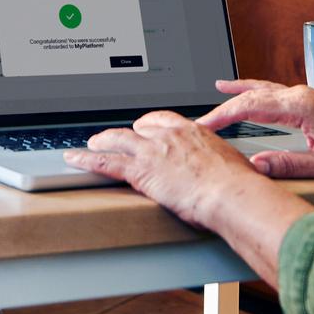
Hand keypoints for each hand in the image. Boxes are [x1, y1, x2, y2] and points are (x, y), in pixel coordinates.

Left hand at [65, 111, 264, 232]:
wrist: (230, 193)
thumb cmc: (238, 185)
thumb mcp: (232, 165)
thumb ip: (223, 164)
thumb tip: (233, 172)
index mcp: (193, 131)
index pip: (163, 120)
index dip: (150, 125)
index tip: (146, 130)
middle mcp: (169, 135)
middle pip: (138, 128)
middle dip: (127, 134)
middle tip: (118, 140)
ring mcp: (152, 151)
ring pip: (117, 140)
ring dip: (102, 142)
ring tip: (91, 145)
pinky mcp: (140, 170)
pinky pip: (106, 162)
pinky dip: (86, 160)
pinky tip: (74, 160)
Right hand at [199, 80, 313, 178]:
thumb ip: (290, 165)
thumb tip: (256, 165)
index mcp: (300, 107)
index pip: (251, 106)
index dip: (224, 115)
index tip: (204, 125)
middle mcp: (299, 95)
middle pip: (251, 95)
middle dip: (223, 107)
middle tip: (199, 121)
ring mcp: (304, 94)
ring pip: (261, 89)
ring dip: (237, 93)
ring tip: (215, 91)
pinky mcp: (308, 98)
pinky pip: (272, 90)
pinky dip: (254, 90)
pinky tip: (246, 89)